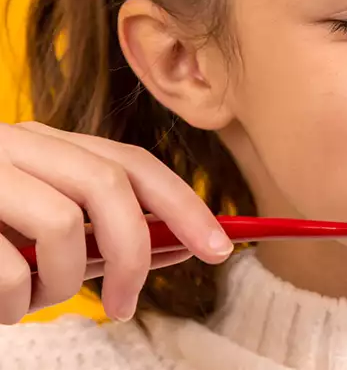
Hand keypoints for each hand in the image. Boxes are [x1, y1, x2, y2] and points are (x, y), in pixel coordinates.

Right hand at [0, 121, 232, 323]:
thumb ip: (101, 238)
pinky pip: (11, 269)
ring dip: (62, 281)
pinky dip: (16, 301)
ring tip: (34, 300)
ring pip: (63, 223)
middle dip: (135, 251)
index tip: (220, 248)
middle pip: (110, 183)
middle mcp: (20, 144)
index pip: (133, 163)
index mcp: (47, 145)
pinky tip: (4, 307)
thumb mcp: (37, 232)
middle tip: (127, 305)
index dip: (185, 205)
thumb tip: (179, 246)